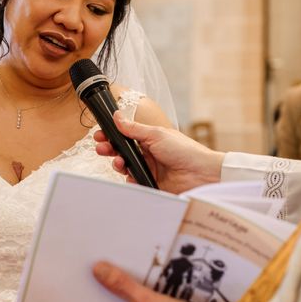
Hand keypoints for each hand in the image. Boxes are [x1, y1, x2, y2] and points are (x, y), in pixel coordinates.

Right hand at [94, 112, 224, 193]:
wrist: (201, 173)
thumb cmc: (184, 150)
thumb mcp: (156, 134)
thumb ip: (134, 128)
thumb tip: (117, 116)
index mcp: (148, 140)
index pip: (124, 136)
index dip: (111, 136)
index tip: (99, 135)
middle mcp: (147, 154)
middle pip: (121, 152)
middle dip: (109, 150)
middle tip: (102, 149)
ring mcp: (148, 170)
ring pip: (125, 168)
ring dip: (118, 164)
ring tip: (119, 163)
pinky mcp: (151, 185)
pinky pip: (134, 183)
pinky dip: (130, 181)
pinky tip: (132, 177)